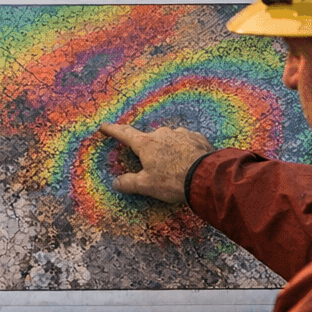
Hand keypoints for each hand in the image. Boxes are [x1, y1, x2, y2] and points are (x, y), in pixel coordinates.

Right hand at [98, 122, 213, 203]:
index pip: (125, 134)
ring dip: (168, 149)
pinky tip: (188, 160)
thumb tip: (116, 183)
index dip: (113, 130)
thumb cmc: (173, 181)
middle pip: (149, 139)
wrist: (206, 176)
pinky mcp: (196, 137)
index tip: (104, 126)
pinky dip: (184, 149)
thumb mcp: (146, 185)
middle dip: (148, 148)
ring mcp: (180, 134)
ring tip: (174, 165)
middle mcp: (162, 134)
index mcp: (146, 144)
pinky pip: (186, 141)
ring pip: (169, 139)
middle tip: (151, 162)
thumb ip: (129, 183)